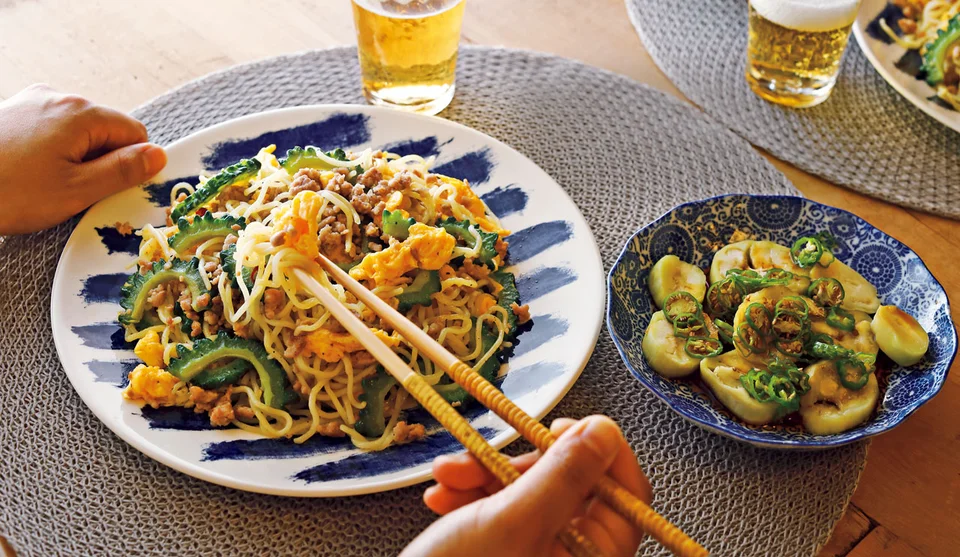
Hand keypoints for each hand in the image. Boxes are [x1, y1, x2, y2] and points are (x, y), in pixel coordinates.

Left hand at [0, 84, 165, 234]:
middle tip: (72, 191)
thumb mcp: (77, 190)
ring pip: (78, 132)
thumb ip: (123, 171)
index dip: (130, 164)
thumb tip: (158, 156)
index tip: (108, 187)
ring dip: (74, 158)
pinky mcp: (13, 113)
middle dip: (99, 161)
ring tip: (46, 184)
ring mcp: (32, 102)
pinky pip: (52, 130)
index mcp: (80, 112)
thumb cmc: (9, 193)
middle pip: (106, 130)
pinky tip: (31, 173)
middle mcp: (57, 97)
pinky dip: (51, 152)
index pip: (135, 133)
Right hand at [403, 416, 651, 556]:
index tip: (563, 426)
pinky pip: (500, 512)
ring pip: (528, 492)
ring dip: (483, 474)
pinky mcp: (505, 554)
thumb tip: (606, 432)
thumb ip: (564, 474)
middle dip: (517, 463)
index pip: (627, 494)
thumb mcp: (512, 520)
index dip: (598, 452)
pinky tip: (441, 496)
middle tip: (483, 456)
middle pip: (570, 486)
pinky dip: (470, 495)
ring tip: (446, 477)